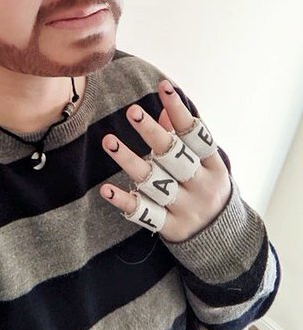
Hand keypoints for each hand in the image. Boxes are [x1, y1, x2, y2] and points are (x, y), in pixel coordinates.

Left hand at [100, 79, 231, 242]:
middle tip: (132, 111)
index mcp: (212, 165)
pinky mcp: (171, 228)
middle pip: (175, 156)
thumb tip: (163, 107)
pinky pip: (145, 214)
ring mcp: (186, 208)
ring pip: (155, 182)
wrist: (224, 242)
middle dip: (154, 133)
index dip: (179, 110)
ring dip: (130, 161)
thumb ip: (183, 138)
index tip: (163, 86)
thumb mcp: (204, 165)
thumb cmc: (206, 190)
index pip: (195, 134)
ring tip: (108, 141)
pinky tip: (105, 190)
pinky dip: (125, 202)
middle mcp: (201, 185)